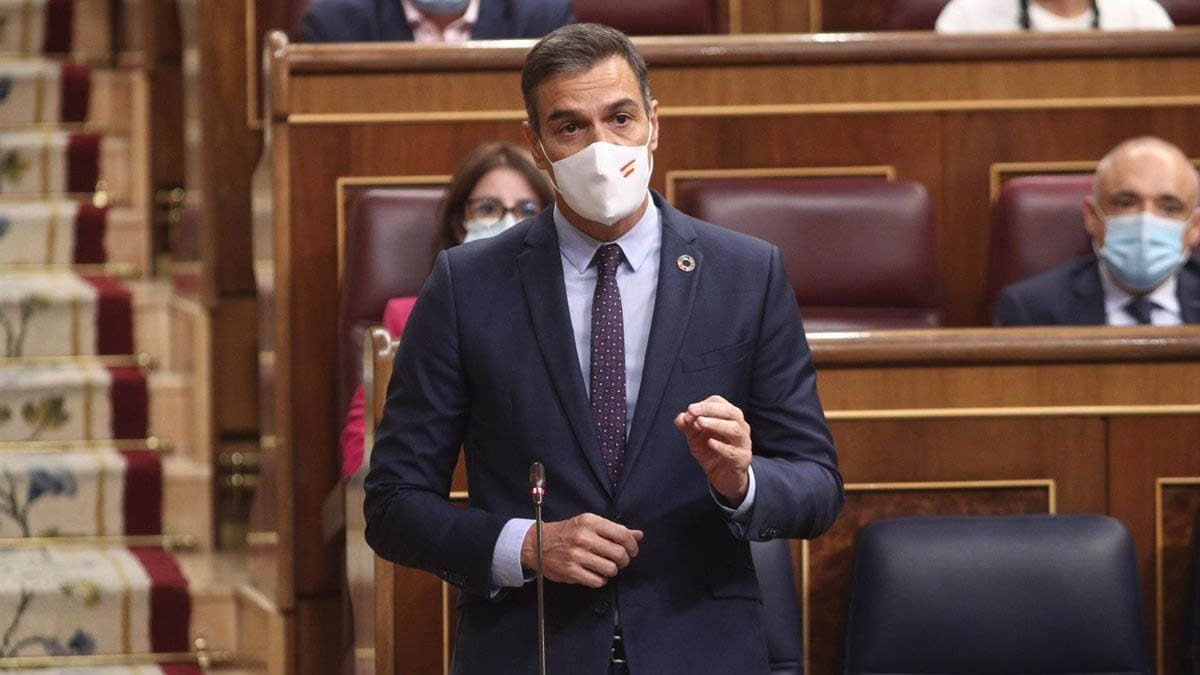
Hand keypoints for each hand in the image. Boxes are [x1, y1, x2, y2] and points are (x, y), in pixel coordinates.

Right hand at [521, 513, 642, 587]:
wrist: (536, 544)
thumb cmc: (566, 533)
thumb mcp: (588, 524)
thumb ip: (614, 529)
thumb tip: (638, 535)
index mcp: (590, 522)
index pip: (622, 534)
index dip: (632, 545)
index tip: (632, 550)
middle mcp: (583, 537)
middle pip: (619, 553)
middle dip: (624, 560)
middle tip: (619, 560)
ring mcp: (577, 555)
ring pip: (611, 569)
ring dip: (612, 570)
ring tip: (605, 566)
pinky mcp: (571, 572)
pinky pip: (598, 581)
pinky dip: (601, 580)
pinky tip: (596, 574)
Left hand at [674, 395, 751, 504]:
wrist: (724, 478)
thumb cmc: (712, 453)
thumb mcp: (695, 438)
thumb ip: (688, 426)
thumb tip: (680, 417)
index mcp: (729, 417)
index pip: (719, 403)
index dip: (704, 405)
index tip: (690, 411)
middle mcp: (740, 427)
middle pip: (731, 412)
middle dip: (710, 409)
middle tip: (692, 411)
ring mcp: (743, 443)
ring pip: (734, 429)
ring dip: (716, 424)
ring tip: (700, 423)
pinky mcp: (741, 459)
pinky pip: (733, 451)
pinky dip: (721, 446)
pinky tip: (710, 443)